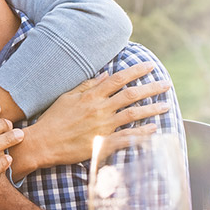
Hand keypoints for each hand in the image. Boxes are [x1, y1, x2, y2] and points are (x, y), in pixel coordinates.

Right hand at [10, 62, 169, 175]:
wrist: (42, 143)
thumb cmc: (52, 119)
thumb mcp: (66, 97)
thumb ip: (87, 86)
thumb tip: (105, 75)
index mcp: (91, 96)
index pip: (118, 79)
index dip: (136, 71)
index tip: (150, 66)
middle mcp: (99, 109)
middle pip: (131, 94)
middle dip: (151, 88)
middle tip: (166, 84)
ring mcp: (102, 126)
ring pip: (133, 114)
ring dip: (152, 109)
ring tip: (166, 106)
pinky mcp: (102, 143)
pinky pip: (127, 137)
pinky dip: (142, 133)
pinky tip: (154, 129)